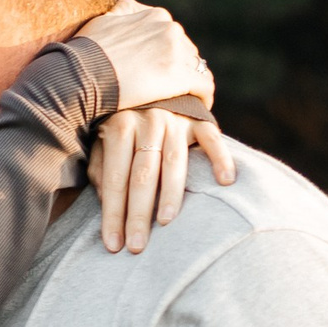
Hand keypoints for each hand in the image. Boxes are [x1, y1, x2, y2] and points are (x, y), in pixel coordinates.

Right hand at [78, 0, 213, 112]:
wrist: (79, 76)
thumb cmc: (83, 54)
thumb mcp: (101, 22)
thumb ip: (119, 15)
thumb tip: (121, 11)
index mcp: (153, 15)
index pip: (171, 35)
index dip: (168, 54)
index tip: (162, 70)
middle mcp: (168, 27)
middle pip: (186, 50)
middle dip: (180, 68)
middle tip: (171, 89)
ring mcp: (176, 51)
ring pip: (197, 67)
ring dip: (192, 83)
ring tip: (187, 99)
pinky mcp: (180, 76)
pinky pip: (204, 86)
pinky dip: (203, 96)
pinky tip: (199, 107)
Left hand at [93, 107, 235, 252]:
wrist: (152, 80)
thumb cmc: (122, 121)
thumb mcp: (103, 139)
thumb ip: (102, 168)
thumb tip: (105, 200)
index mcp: (118, 128)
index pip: (115, 180)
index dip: (113, 214)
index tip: (113, 245)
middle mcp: (147, 122)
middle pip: (142, 176)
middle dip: (138, 214)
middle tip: (137, 246)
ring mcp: (175, 119)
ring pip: (173, 162)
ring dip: (171, 193)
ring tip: (167, 222)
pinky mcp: (199, 118)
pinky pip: (212, 139)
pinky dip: (220, 158)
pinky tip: (225, 181)